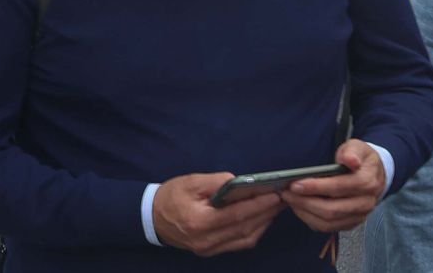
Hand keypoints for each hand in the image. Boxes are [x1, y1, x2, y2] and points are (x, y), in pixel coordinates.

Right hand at [153, 172, 283, 255]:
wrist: (151, 217)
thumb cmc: (170, 196)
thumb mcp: (190, 182)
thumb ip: (216, 182)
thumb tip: (240, 182)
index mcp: (199, 221)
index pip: (236, 214)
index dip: (257, 205)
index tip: (274, 195)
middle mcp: (206, 240)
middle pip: (244, 228)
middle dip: (265, 213)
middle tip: (281, 199)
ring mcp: (209, 248)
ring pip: (245, 239)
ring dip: (263, 223)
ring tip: (274, 208)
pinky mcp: (211, 251)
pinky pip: (238, 244)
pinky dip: (253, 232)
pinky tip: (260, 220)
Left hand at [282, 139, 386, 232]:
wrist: (374, 174)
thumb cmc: (360, 158)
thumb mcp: (357, 147)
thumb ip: (351, 151)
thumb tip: (349, 160)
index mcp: (367, 182)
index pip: (338, 188)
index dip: (315, 187)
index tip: (294, 184)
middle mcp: (365, 202)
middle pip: (331, 209)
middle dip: (304, 202)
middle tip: (286, 193)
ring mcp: (359, 215)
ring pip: (329, 222)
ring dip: (305, 212)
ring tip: (289, 200)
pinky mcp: (351, 222)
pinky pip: (329, 227)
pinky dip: (311, 220)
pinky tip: (299, 208)